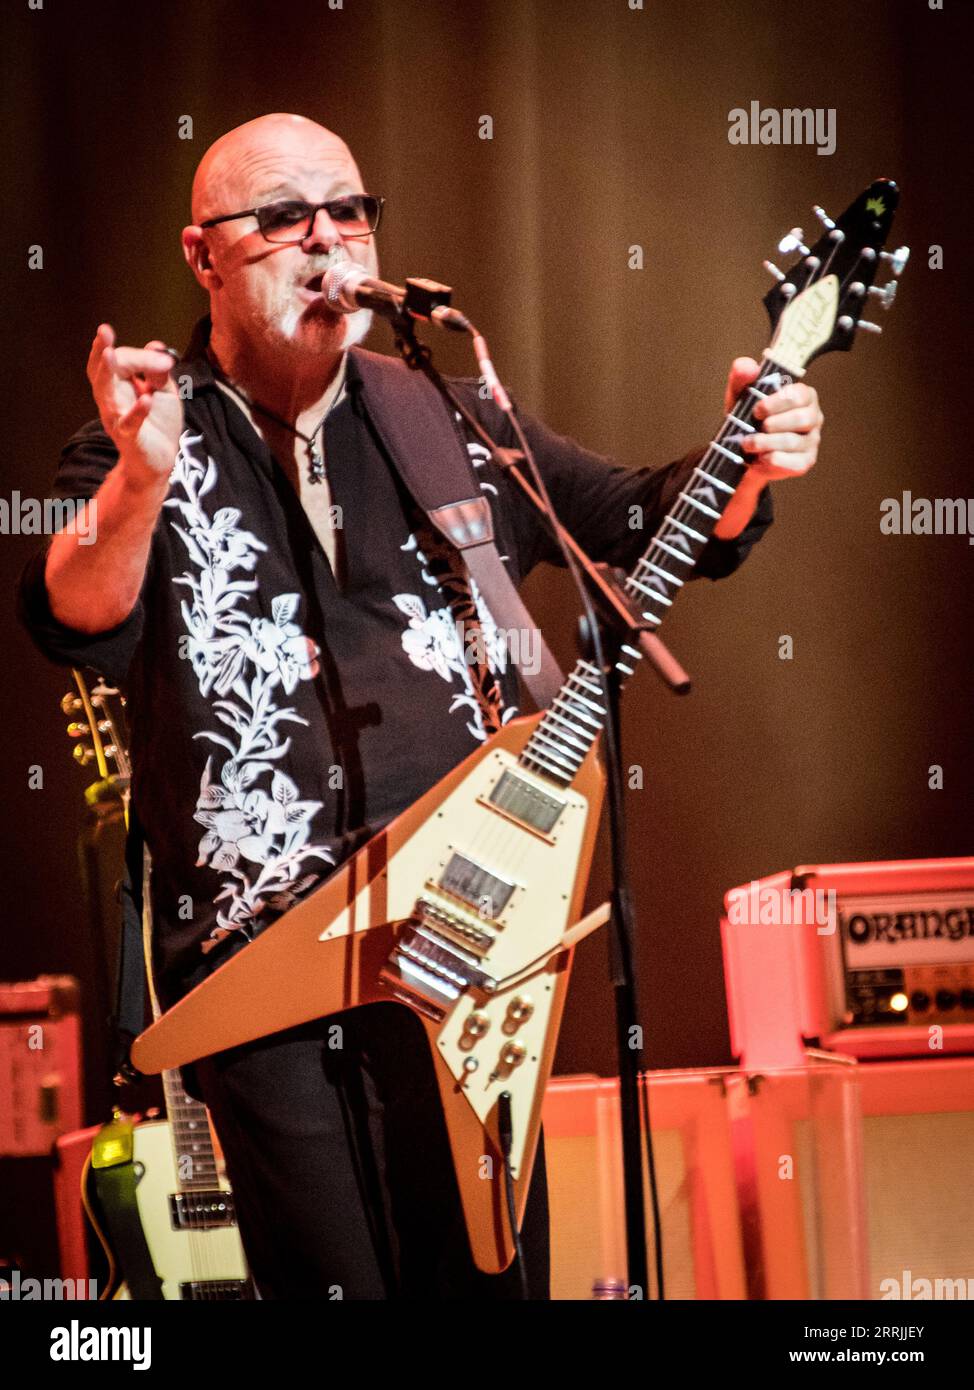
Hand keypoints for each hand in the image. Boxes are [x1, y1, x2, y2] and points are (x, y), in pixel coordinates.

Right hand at [86, 323, 183, 483]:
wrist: (160, 461)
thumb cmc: (158, 424)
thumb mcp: (163, 391)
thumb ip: (158, 370)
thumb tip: (155, 344)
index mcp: (118, 385)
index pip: (121, 361)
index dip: (138, 354)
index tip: (160, 353)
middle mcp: (111, 399)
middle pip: (105, 371)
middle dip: (102, 350)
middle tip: (103, 331)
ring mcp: (117, 418)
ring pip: (107, 392)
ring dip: (108, 372)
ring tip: (110, 353)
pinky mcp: (130, 437)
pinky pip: (130, 423)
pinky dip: (138, 411)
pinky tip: (146, 399)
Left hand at [724, 356, 822, 481]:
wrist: (740, 452)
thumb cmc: (746, 418)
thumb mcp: (740, 395)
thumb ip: (742, 377)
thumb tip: (749, 366)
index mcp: (804, 397)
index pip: (800, 395)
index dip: (778, 402)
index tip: (757, 409)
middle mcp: (813, 418)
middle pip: (802, 418)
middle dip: (773, 424)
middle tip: (755, 427)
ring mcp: (812, 442)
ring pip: (793, 442)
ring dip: (765, 443)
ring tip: (748, 444)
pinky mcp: (805, 462)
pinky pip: (793, 463)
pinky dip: (772, 460)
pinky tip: (760, 458)